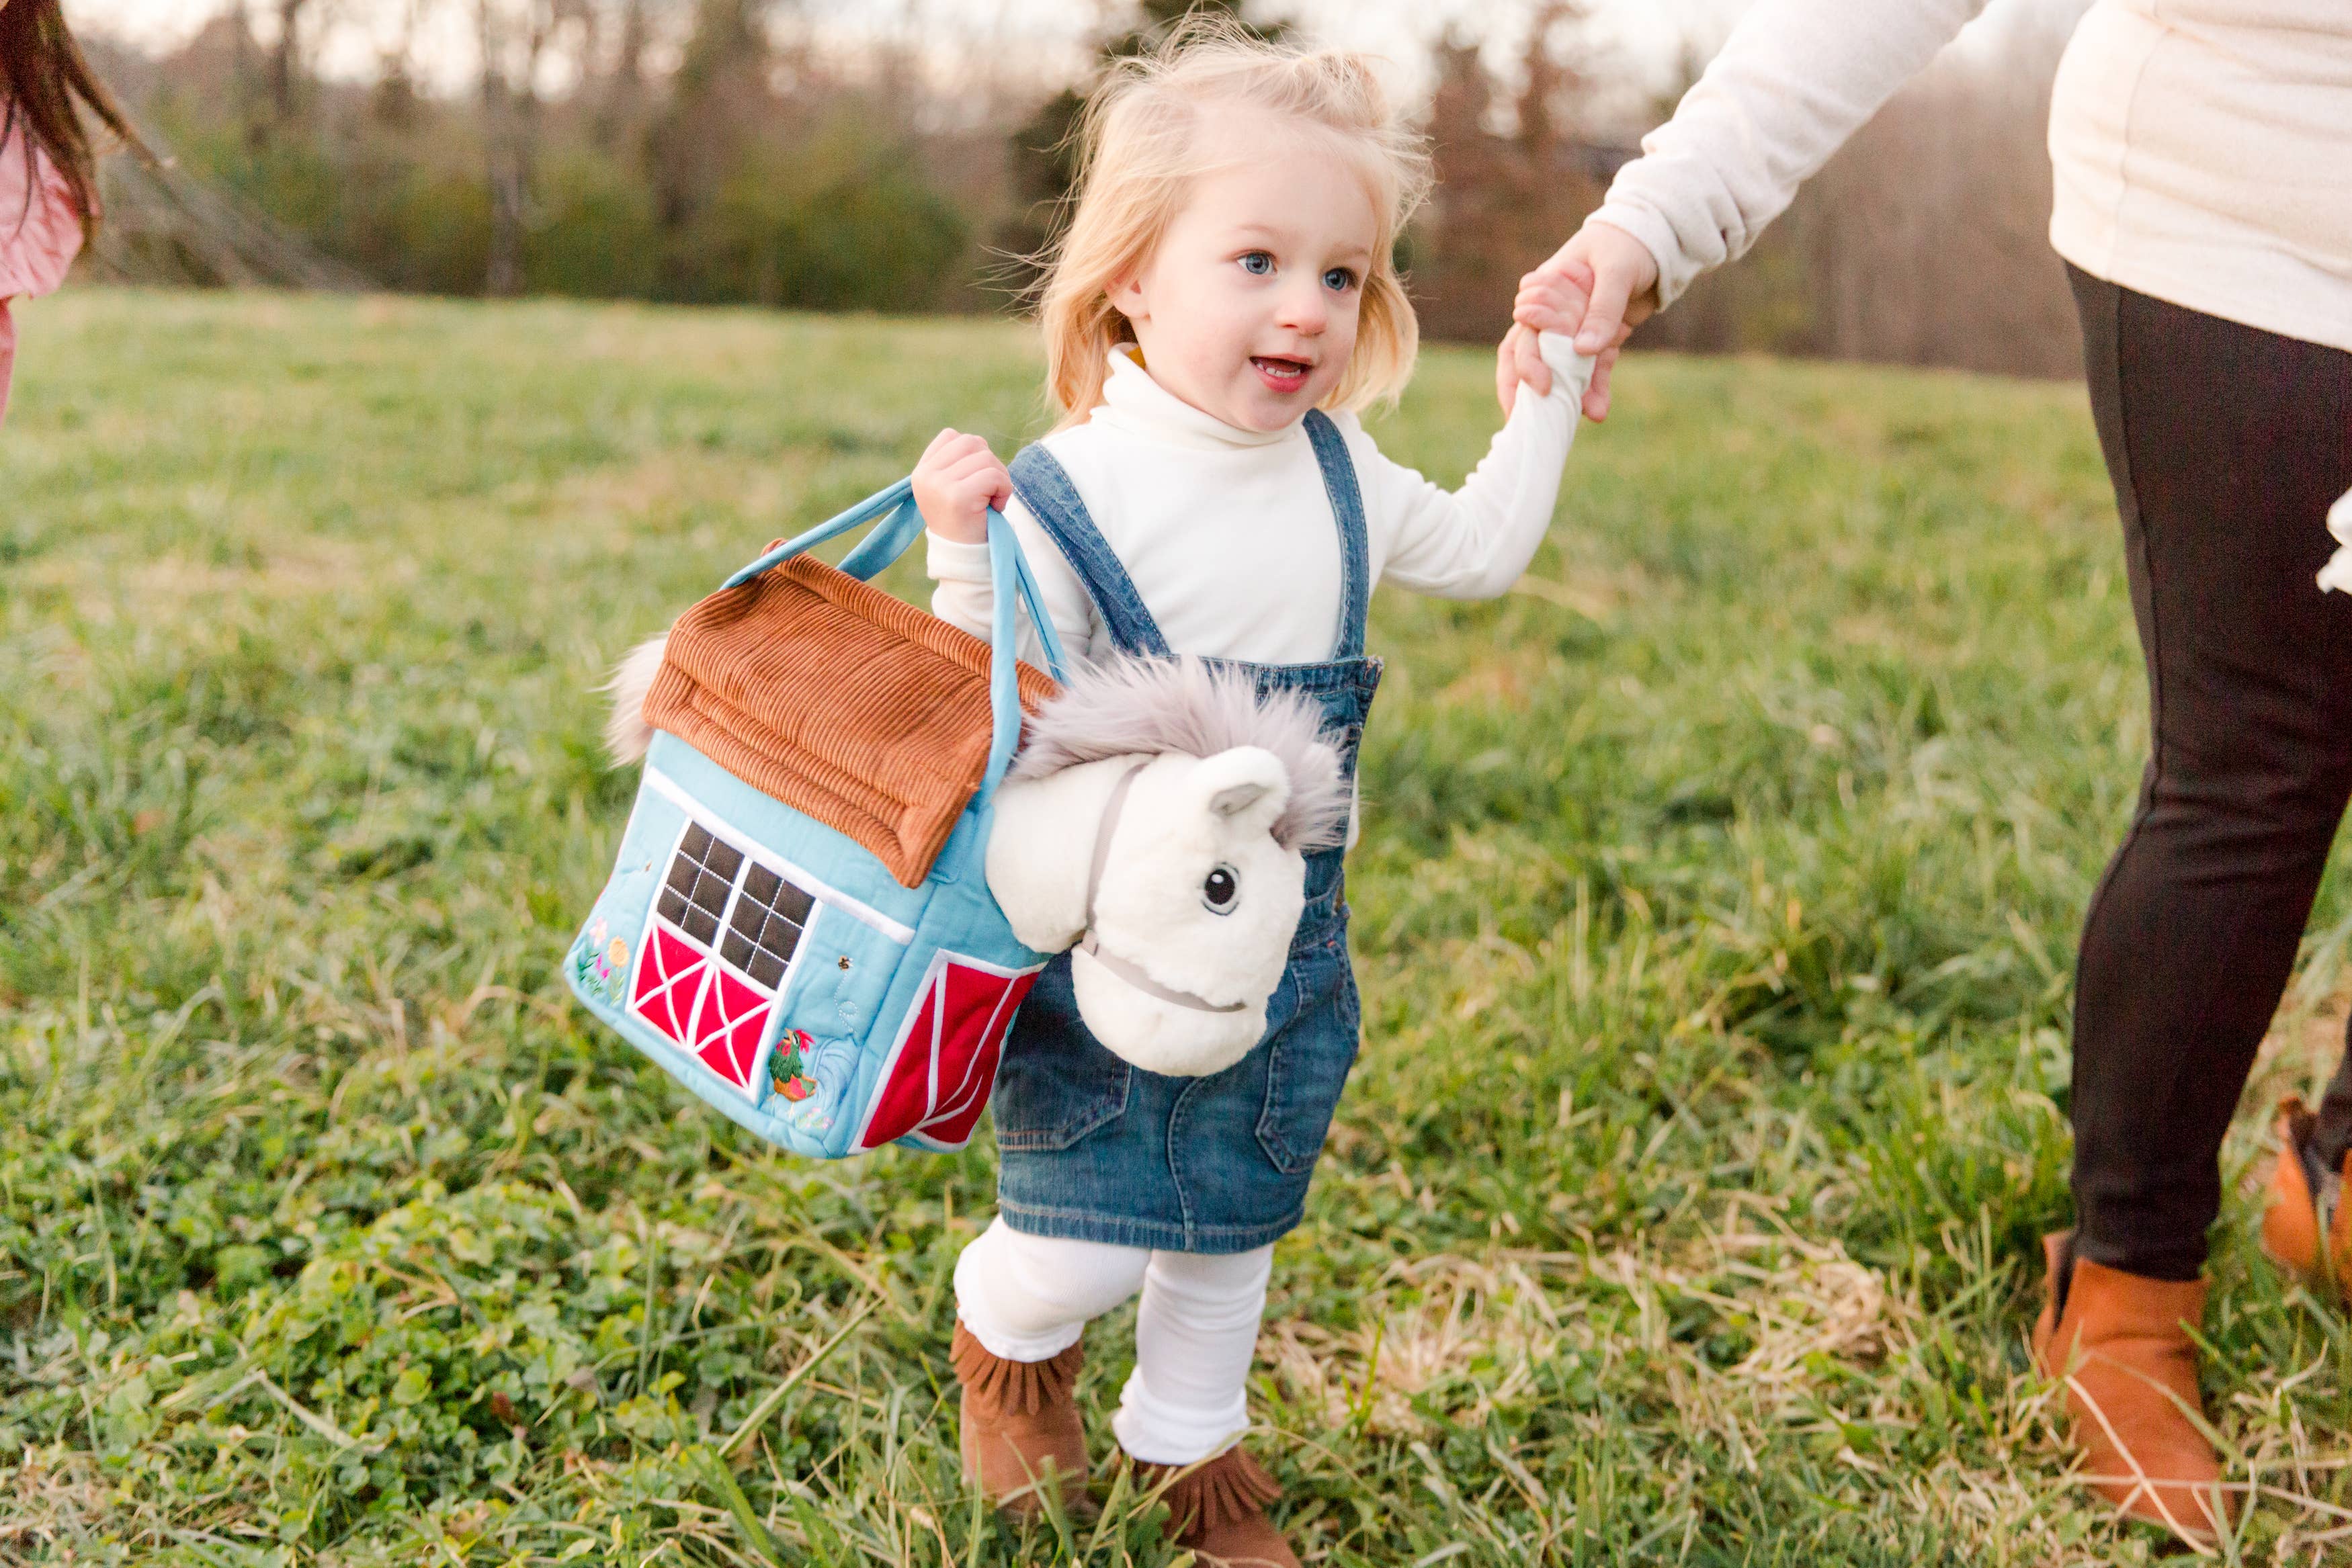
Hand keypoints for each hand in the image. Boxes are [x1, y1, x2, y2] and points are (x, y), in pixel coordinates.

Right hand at [912, 428, 1009, 544]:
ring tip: (991, 501)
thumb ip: (957, 462)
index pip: (952, 436)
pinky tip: (996, 508)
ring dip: (1000, 478)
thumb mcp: (952, 488)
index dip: (973, 454)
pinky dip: (1005, 490)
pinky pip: (994, 476)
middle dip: (989, 463)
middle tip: (989, 491)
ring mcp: (939, 485)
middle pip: (971, 442)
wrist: (965, 559)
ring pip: (986, 457)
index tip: (973, 482)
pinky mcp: (958, 497)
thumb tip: (977, 442)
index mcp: (922, 471)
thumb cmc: (966, 523)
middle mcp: (926, 476)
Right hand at [1500, 220, 1659, 421]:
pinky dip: (1594, 391)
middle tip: (1527, 420)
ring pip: (1560, 370)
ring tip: (1573, 421)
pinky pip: (1592, 371)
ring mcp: (1574, 331)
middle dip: (1525, 390)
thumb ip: (1601, 309)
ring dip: (1566, 396)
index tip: (1542, 385)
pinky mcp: (1600, 342)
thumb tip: (1583, 351)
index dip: (1526, 362)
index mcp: (1544, 292)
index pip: (1523, 333)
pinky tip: (1599, 411)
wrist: (1658, 243)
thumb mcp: (1616, 271)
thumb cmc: (1627, 244)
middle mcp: (1553, 315)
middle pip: (1528, 356)